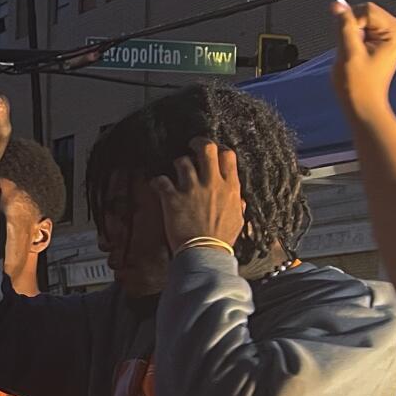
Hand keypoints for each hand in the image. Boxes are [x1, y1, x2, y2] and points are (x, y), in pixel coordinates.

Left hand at [151, 138, 246, 253]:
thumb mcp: (238, 219)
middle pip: (207, 149)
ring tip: (175, 171)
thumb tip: (239, 198)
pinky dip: (156, 181)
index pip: (228, 155)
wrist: (205, 253)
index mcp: (230, 187)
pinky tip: (157, 185)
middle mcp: (212, 183)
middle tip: (191, 145)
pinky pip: (161, 180)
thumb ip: (237, 204)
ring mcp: (192, 189)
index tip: (213, 150)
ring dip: (177, 164)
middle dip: (198, 143)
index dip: (220, 148)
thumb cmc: (221, 239)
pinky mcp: (173, 199)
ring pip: (182, 161)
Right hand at [332, 0, 395, 121]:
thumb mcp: (348, 52)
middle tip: (352, 53)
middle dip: (351, 30)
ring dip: (351, 36)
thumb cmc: (358, 85)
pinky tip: (357, 55)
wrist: (362, 104)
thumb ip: (343, 25)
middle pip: (364, 13)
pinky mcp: (383, 39)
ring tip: (355, 56)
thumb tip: (337, 4)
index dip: (350, 25)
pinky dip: (353, 40)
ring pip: (360, 21)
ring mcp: (392, 33)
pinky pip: (362, 29)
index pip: (365, 10)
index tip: (350, 46)